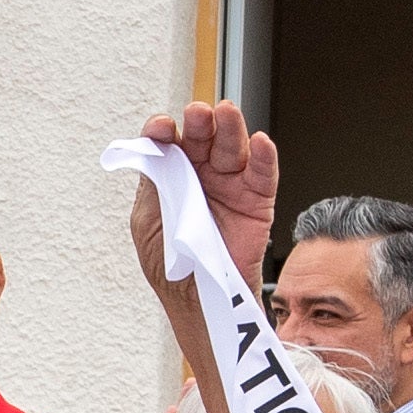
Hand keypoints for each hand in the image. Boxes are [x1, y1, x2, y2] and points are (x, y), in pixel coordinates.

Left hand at [142, 101, 279, 274]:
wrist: (196, 298)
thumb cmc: (168, 262)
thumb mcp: (148, 218)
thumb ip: (153, 183)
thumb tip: (157, 149)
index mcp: (172, 175)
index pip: (169, 143)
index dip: (165, 131)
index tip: (162, 129)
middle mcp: (202, 174)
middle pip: (203, 138)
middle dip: (200, 124)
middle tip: (198, 114)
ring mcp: (230, 185)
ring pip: (232, 148)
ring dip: (231, 129)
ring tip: (227, 113)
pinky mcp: (256, 200)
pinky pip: (263, 174)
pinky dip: (264, 156)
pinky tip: (261, 141)